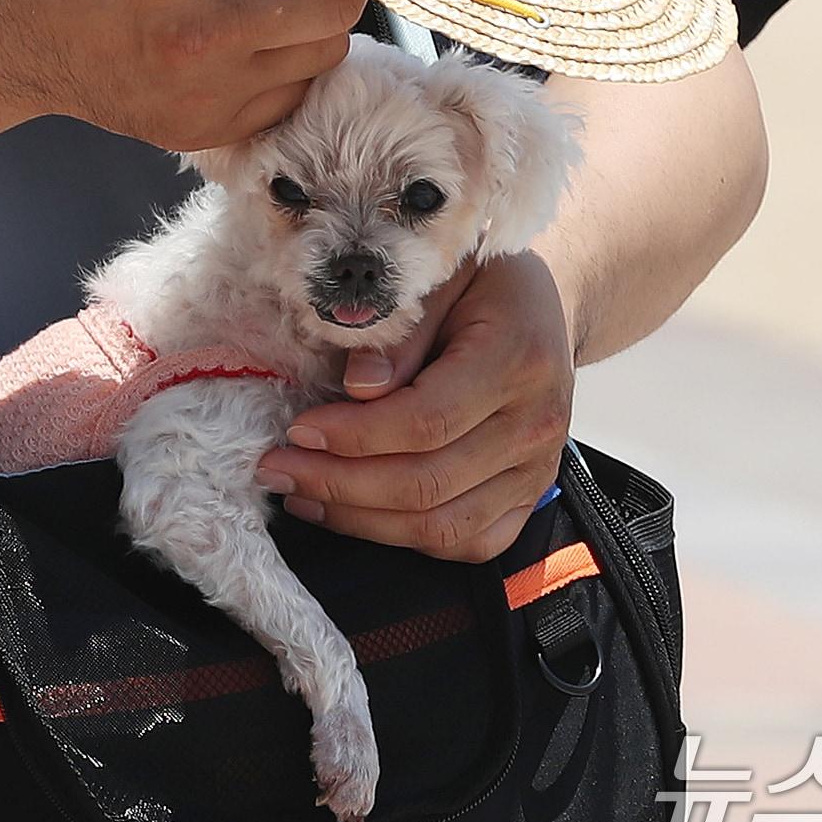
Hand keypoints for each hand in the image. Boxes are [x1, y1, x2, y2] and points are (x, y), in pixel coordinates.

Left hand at [256, 253, 575, 562]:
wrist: (543, 306)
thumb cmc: (484, 283)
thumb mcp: (441, 277)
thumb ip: (400, 332)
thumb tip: (356, 389)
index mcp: (518, 361)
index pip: (425, 422)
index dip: (353, 436)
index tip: (298, 429)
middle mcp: (535, 425)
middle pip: (428, 484)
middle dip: (339, 484)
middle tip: (279, 468)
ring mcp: (536, 471)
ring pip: (443, 527)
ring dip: (361, 520)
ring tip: (303, 494)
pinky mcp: (528, 498)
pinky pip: (468, 543)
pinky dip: (406, 539)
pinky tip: (354, 515)